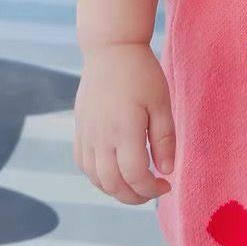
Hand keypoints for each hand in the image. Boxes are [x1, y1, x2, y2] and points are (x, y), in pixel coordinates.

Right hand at [73, 42, 175, 203]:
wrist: (111, 49)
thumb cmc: (141, 72)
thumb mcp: (161, 102)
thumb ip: (164, 139)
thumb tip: (167, 171)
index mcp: (125, 130)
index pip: (135, 176)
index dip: (152, 189)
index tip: (166, 184)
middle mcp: (101, 137)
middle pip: (113, 184)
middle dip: (134, 196)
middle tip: (152, 191)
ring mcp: (87, 133)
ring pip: (95, 178)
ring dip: (115, 190)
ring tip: (135, 184)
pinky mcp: (79, 128)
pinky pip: (83, 163)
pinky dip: (97, 176)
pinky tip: (113, 171)